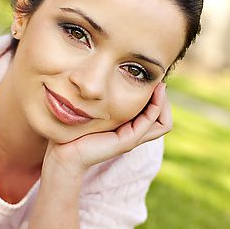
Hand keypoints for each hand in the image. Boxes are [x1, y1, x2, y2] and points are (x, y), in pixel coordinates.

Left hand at [46, 82, 171, 174]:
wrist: (64, 151)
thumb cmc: (75, 129)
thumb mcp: (95, 110)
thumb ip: (105, 99)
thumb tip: (109, 77)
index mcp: (128, 128)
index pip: (156, 116)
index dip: (158, 99)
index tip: (153, 81)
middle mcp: (134, 135)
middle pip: (164, 121)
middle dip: (164, 101)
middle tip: (159, 83)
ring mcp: (132, 139)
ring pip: (163, 123)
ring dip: (163, 103)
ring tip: (159, 86)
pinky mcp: (127, 141)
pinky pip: (150, 123)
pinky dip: (155, 107)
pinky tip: (153, 92)